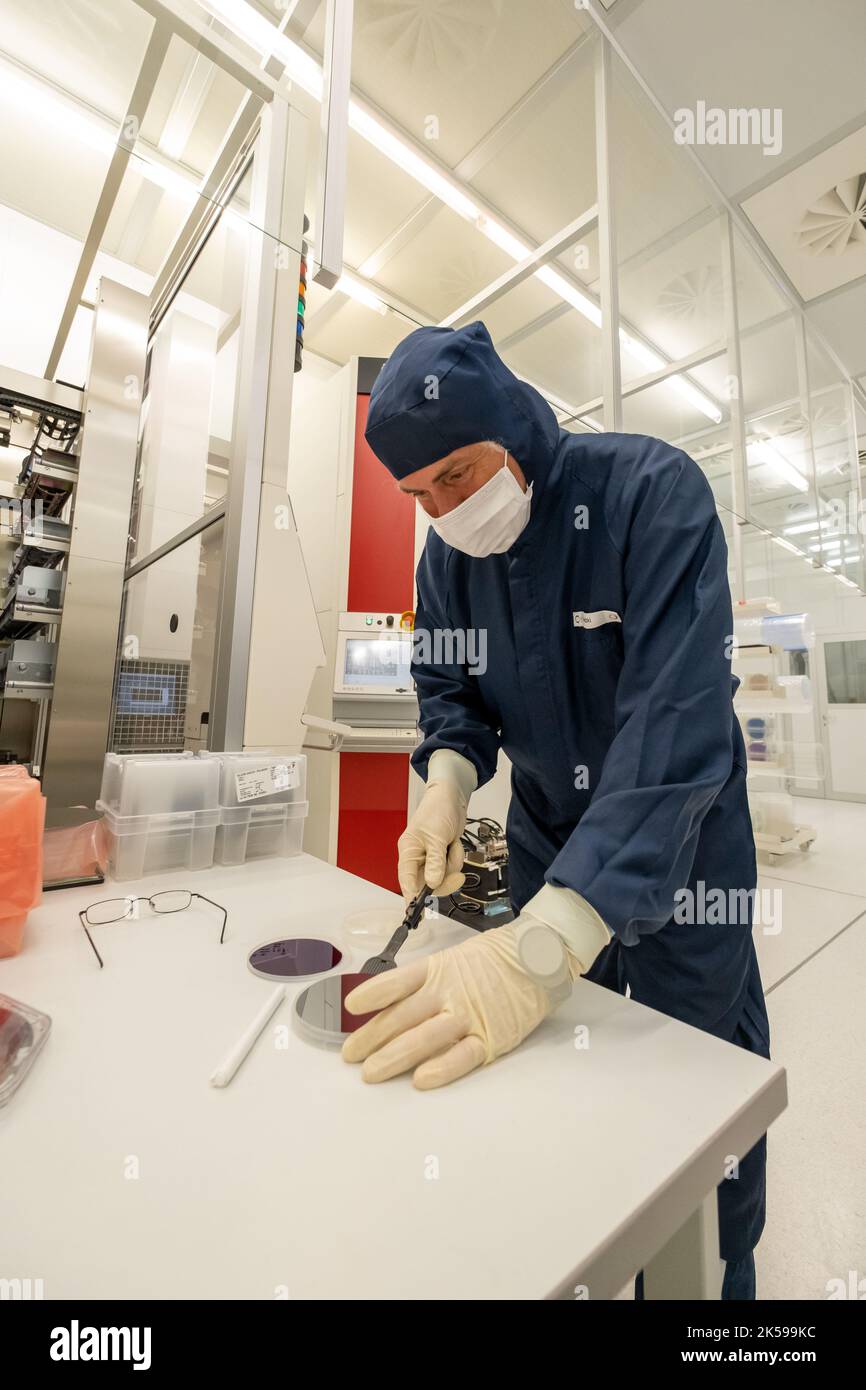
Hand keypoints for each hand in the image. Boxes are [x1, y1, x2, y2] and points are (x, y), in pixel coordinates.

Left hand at [341, 918, 575, 1088]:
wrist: (538, 958)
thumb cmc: (492, 960)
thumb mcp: (453, 959)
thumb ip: (425, 983)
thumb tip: (388, 1007)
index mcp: (437, 969)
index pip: (398, 982)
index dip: (373, 994)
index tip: (350, 1007)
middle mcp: (449, 991)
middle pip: (402, 1016)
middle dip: (371, 1037)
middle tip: (349, 1054)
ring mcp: (469, 1014)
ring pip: (424, 1038)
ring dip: (393, 1056)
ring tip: (370, 1073)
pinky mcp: (491, 1037)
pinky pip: (462, 1055)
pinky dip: (441, 1068)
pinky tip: (420, 1080)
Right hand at [398, 754, 473, 900]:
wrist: (452, 798)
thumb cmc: (437, 811)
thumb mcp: (436, 837)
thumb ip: (435, 862)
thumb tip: (432, 884)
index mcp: (408, 852)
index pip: (406, 880)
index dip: (411, 898)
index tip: (416, 913)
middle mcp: (417, 858)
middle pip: (427, 884)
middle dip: (444, 880)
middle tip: (457, 877)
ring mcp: (430, 858)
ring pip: (442, 877)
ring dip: (452, 865)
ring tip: (453, 846)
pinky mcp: (442, 856)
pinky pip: (450, 868)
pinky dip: (456, 858)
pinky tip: (454, 844)